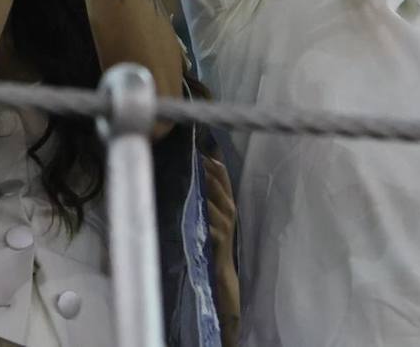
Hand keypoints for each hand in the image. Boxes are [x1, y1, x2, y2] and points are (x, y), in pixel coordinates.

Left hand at [204, 156, 240, 342]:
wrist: (221, 269)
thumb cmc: (212, 239)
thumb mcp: (209, 214)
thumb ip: (204, 196)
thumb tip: (190, 175)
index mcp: (227, 202)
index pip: (223, 176)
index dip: (213, 162)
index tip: (198, 149)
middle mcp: (229, 210)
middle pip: (221, 185)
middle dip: (210, 170)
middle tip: (196, 156)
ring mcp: (226, 224)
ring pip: (219, 202)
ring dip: (209, 189)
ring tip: (197, 175)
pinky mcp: (220, 238)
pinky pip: (213, 224)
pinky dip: (206, 215)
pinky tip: (199, 207)